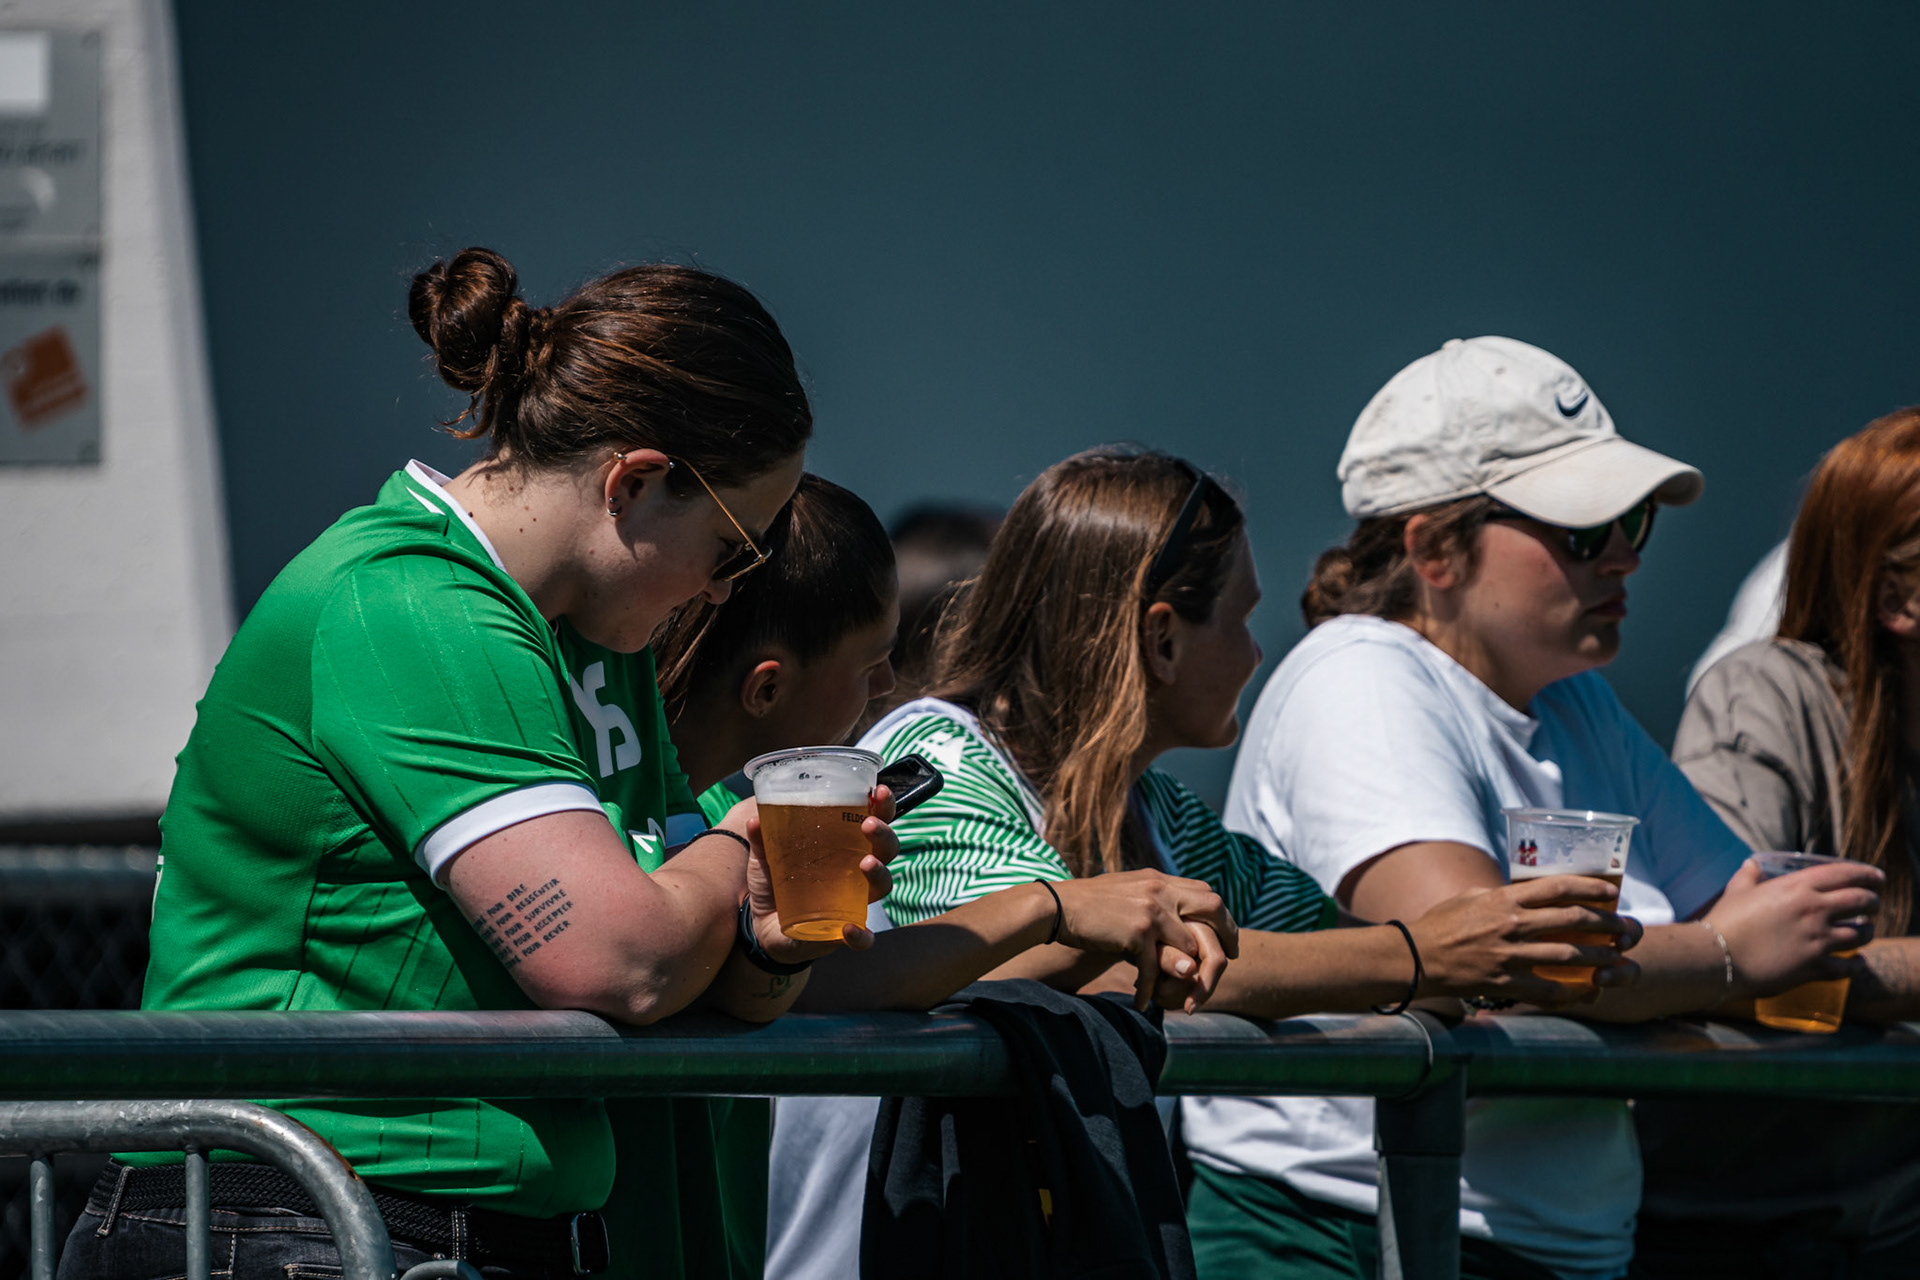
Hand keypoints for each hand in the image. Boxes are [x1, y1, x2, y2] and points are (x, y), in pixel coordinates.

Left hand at [734, 787, 900, 965]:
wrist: (761, 930)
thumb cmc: (775, 886)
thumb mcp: (765, 860)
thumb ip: (762, 840)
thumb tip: (755, 817)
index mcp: (843, 849)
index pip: (871, 822)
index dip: (882, 807)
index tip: (880, 790)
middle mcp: (855, 874)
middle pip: (886, 851)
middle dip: (884, 835)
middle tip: (868, 825)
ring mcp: (853, 904)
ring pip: (882, 887)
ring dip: (879, 874)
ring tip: (866, 863)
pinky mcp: (842, 934)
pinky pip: (863, 938)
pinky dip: (861, 935)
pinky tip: (849, 929)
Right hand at [1053, 869, 1238, 1011]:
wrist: (1055, 907)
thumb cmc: (1086, 906)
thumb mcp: (1126, 894)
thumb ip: (1153, 904)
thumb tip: (1174, 924)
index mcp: (1158, 879)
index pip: (1206, 892)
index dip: (1220, 916)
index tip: (1224, 936)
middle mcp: (1160, 890)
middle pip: (1213, 908)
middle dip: (1226, 937)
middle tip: (1227, 962)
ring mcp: (1151, 910)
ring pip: (1190, 946)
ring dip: (1186, 975)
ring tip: (1178, 995)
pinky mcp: (1138, 932)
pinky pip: (1155, 968)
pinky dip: (1149, 990)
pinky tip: (1141, 1002)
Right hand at [1409, 874, 1642, 1006]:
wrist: (1415, 959)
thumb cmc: (1440, 925)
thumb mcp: (1470, 897)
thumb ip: (1501, 895)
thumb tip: (1526, 893)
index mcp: (1504, 899)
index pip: (1557, 887)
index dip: (1590, 888)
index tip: (1612, 892)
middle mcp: (1512, 925)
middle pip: (1572, 919)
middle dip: (1606, 924)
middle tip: (1626, 928)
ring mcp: (1510, 956)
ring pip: (1569, 955)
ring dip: (1599, 957)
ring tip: (1617, 958)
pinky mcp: (1506, 983)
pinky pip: (1549, 990)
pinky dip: (1573, 992)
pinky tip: (1589, 991)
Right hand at [1707, 857, 1881, 996]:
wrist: (1718, 957)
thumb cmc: (1725, 921)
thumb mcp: (1737, 891)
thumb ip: (1748, 876)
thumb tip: (1752, 865)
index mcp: (1798, 888)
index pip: (1845, 874)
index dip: (1866, 874)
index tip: (1877, 878)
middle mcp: (1815, 911)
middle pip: (1862, 902)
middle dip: (1874, 902)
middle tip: (1874, 905)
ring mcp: (1818, 940)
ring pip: (1861, 934)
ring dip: (1868, 932)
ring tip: (1866, 931)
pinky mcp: (1815, 967)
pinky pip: (1848, 966)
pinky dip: (1856, 964)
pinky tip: (1858, 962)